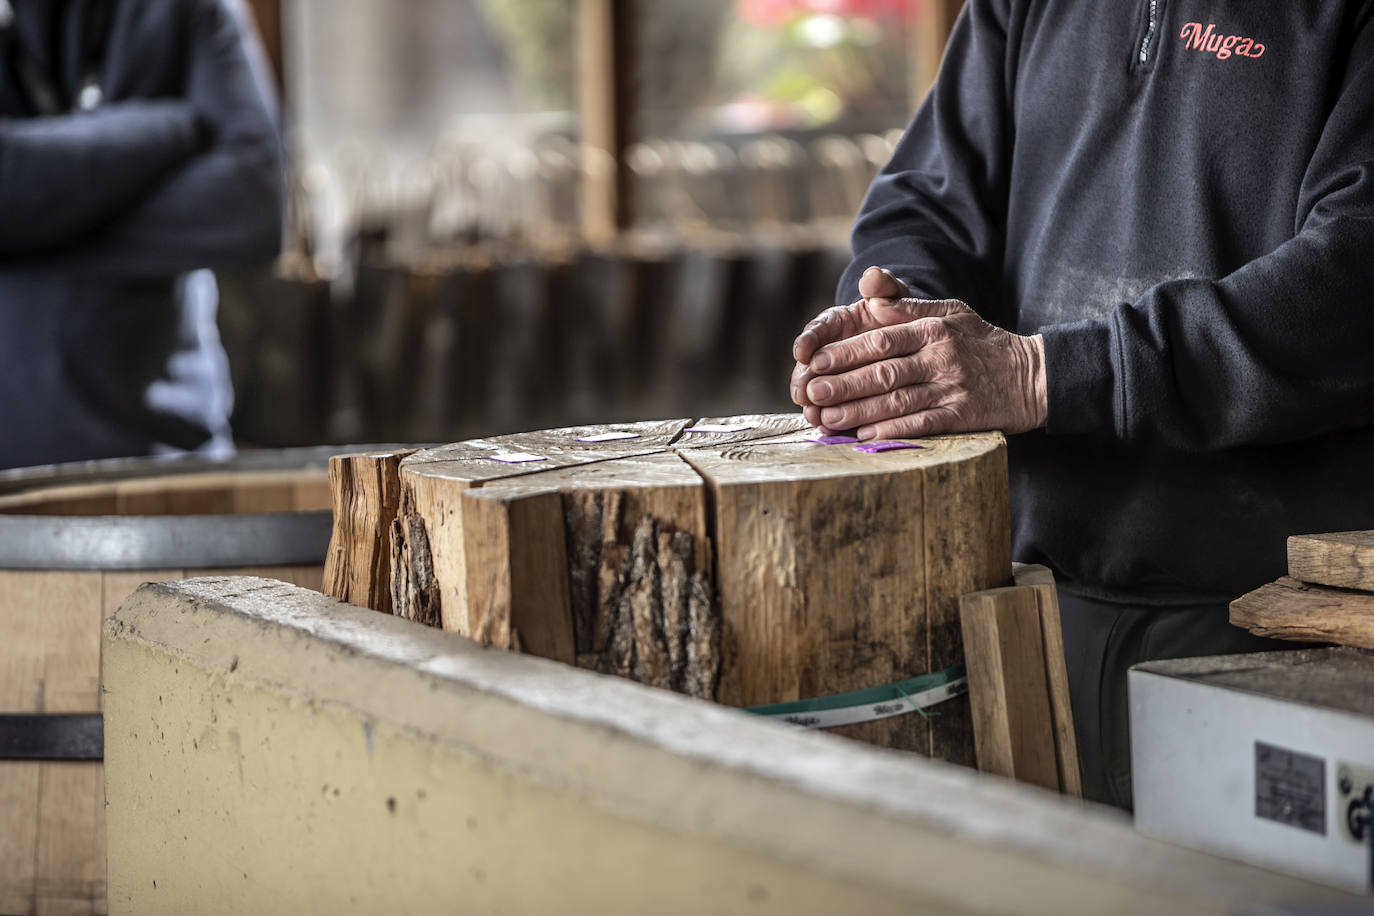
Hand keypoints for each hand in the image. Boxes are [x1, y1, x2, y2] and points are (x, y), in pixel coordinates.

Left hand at [789, 267, 1047, 438]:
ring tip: (827, 419)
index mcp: (934, 329)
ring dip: (859, 411)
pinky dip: (893, 431)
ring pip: (897, 400)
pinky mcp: (964, 416)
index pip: (881, 339)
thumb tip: (872, 300)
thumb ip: (910, 309)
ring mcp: (953, 387)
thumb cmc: (982, 342)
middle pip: (884, 372)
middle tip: (811, 393)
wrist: (1033, 376)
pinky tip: (866, 436)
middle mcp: (942, 356)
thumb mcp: (951, 313)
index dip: (846, 352)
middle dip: (843, 384)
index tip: (815, 362)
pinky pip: (922, 424)